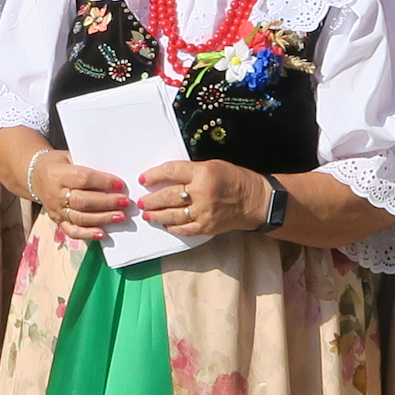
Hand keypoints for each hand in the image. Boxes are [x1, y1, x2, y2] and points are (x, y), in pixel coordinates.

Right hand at [34, 153, 134, 242]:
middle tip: (125, 202)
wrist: (35, 175)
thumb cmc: (58, 164)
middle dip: (107, 202)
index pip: (84, 178)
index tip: (120, 184)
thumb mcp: (69, 157)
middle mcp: (55, 194)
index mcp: (58, 174)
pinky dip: (87, 234)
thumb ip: (88, 166)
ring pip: (80, 218)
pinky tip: (102, 233)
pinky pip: (72, 231)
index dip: (103, 182)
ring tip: (121, 216)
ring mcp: (55, 210)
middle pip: (83, 201)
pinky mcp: (57, 221)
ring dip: (103, 218)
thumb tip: (114, 178)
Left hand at [136, 158, 261, 238]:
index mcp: (203, 173)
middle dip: (151, 200)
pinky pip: (184, 229)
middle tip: (140, 201)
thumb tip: (165, 177)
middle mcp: (202, 193)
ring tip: (148, 214)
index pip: (171, 171)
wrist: (254, 200)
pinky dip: (173, 227)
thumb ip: (190, 171)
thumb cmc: (233, 179)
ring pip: (172, 215)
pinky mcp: (207, 227)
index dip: (154, 175)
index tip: (143, 179)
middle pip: (168, 196)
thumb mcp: (212, 165)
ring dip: (157, 215)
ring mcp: (204, 212)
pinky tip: (166, 224)